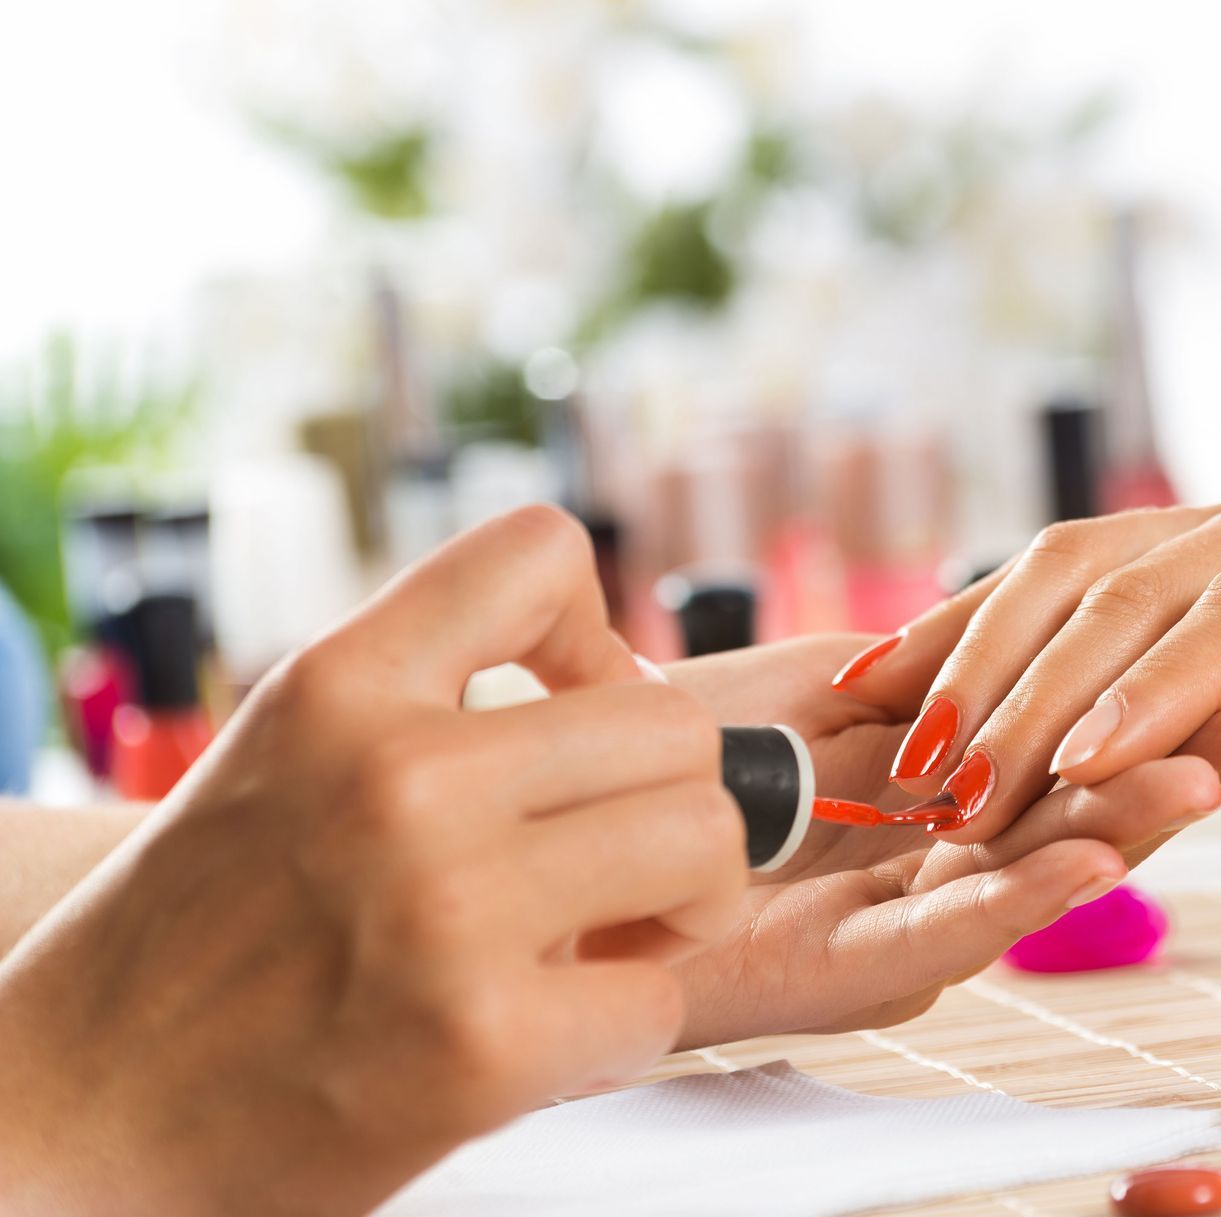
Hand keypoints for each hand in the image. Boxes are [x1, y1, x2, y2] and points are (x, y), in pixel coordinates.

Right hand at [0, 507, 747, 1216]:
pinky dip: (624, 1028)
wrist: (72, 1114)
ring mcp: (446, 908)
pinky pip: (661, 1000)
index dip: (599, 631)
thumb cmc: (199, 941)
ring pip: (704, 843)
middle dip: (672, 802)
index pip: (540, 549)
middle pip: (676, 726)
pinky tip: (549, 1037)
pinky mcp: (481, 1043)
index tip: (580, 708)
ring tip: (603, 943)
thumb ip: (435, 706)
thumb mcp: (288, 757)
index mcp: (339, 686)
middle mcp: (397, 775)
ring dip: (680, 906)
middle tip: (616, 866)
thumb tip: (631, 694)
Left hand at [657, 636, 1220, 1046]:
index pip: (1098, 742)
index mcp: (956, 805)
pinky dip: (1026, 896)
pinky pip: (949, 935)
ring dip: (1146, 818)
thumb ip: (904, 683)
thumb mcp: (805, 699)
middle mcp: (952, 872)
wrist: (548, 868)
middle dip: (1210, 752)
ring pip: (1051, 869)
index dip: (1191, 701)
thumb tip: (1017, 630)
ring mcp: (909, 931)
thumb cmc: (670, 771)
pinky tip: (1095, 858)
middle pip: (1104, 805)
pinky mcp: (849, 977)